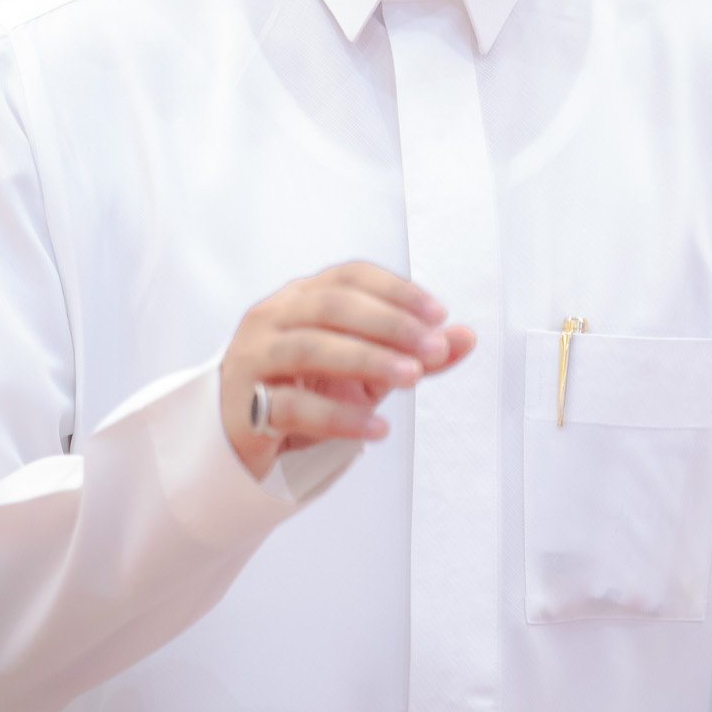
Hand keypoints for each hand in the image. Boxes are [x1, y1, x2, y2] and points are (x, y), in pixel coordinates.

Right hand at [220, 261, 474, 479]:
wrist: (246, 435)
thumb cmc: (308, 388)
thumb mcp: (370, 370)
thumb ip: (415, 353)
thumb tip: (467, 337)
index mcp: (303, 296)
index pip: (351, 277)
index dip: (396, 290)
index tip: (438, 314)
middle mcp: (274, 316)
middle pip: (333, 306)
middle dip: (390, 325)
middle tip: (433, 349)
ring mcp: (254, 356)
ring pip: (310, 348)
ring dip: (367, 360)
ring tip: (412, 379)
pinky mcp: (244, 403)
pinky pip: (293, 406)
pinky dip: (339, 417)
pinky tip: (376, 429)